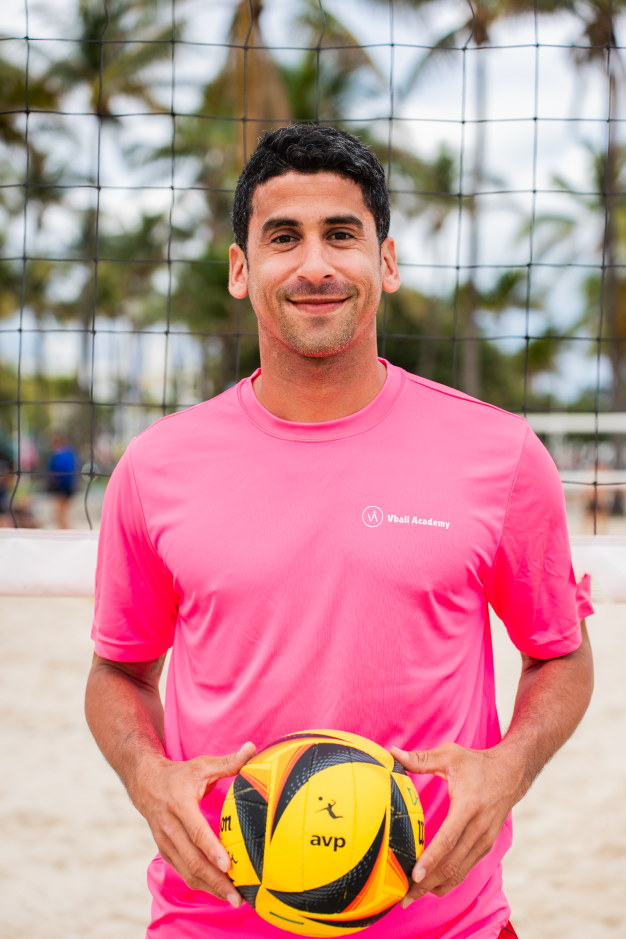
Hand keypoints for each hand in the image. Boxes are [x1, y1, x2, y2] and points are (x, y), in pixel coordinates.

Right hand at [130, 742, 255, 906]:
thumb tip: (253, 748)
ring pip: (187, 870)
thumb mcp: (202, 765)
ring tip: (233, 899)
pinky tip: (218, 890)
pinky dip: (200, 883)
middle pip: (192, 859)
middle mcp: (169, 826)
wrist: (144, 782)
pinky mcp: (165, 851)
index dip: (211, 849)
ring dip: (209, 887)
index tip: (228, 865)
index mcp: (179, 804)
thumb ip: (228, 761)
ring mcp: (165, 841)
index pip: (196, 831)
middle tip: (237, 895)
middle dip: (215, 880)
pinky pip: (183, 871)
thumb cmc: (179, 774)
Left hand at [390, 742, 523, 904]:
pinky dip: (448, 881)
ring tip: (412, 895)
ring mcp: (484, 840)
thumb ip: (421, 758)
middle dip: (427, 882)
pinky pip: (465, 869)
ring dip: (436, 886)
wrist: (511, 774)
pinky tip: (430, 886)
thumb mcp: (450, 755)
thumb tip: (394, 753)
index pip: (448, 838)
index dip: (431, 858)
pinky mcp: (485, 846)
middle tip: (404, 896)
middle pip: (451, 863)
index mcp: (469, 807)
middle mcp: (479, 828)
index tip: (414, 874)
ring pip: (459, 872)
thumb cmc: (477, 763)